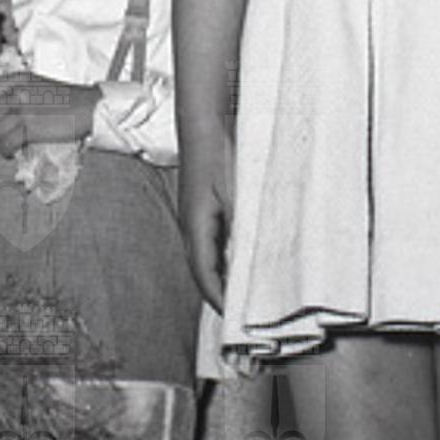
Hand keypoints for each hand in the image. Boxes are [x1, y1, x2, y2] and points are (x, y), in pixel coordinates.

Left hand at [0, 71, 98, 154]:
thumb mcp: (38, 85)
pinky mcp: (29, 128)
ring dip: (0, 141)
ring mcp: (23, 110)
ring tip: (10, 142)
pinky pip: (6, 144)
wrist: (88, 108)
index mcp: (19, 79)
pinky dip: (7, 151)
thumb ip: (16, 91)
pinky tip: (14, 150)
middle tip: (4, 132)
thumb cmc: (67, 98)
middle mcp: (18, 92)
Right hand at [178, 122, 235, 310]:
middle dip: (220, 292)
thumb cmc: (216, 153)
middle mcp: (191, 226)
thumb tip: (248, 259)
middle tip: (242, 312)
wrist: (203, 121)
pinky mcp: (202, 205)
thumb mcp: (234, 192)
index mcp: (195, 227)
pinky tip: (241, 253)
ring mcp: (195, 216)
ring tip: (244, 289)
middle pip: (204, 270)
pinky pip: (212, 239)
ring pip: (208, 255)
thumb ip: (240, 227)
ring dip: (223, 273)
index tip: (234, 318)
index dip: (219, 299)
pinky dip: (225, 254)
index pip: (204, 275)